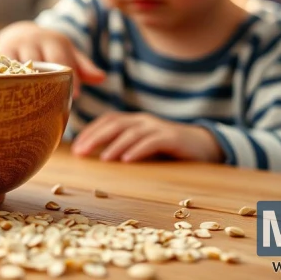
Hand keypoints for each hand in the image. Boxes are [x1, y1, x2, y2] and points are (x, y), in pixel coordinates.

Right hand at [0, 21, 104, 96]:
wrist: (20, 34)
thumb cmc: (50, 50)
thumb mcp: (68, 53)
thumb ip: (83, 66)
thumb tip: (101, 78)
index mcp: (53, 41)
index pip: (62, 61)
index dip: (69, 79)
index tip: (75, 97)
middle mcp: (32, 41)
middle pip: (39, 64)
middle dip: (45, 83)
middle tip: (49, 105)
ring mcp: (13, 47)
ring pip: (18, 66)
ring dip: (22, 84)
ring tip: (26, 104)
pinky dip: (2, 80)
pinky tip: (5, 97)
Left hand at [71, 112, 223, 162]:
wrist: (204, 146)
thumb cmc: (168, 150)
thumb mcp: (143, 147)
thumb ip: (124, 149)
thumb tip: (96, 160)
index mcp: (135, 121)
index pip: (107, 120)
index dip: (90, 132)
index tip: (75, 148)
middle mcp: (144, 121)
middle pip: (115, 124)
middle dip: (95, 138)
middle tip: (80, 152)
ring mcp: (158, 128)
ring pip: (132, 133)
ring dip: (115, 145)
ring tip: (103, 159)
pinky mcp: (173, 139)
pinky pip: (152, 142)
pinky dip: (138, 150)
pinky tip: (127, 160)